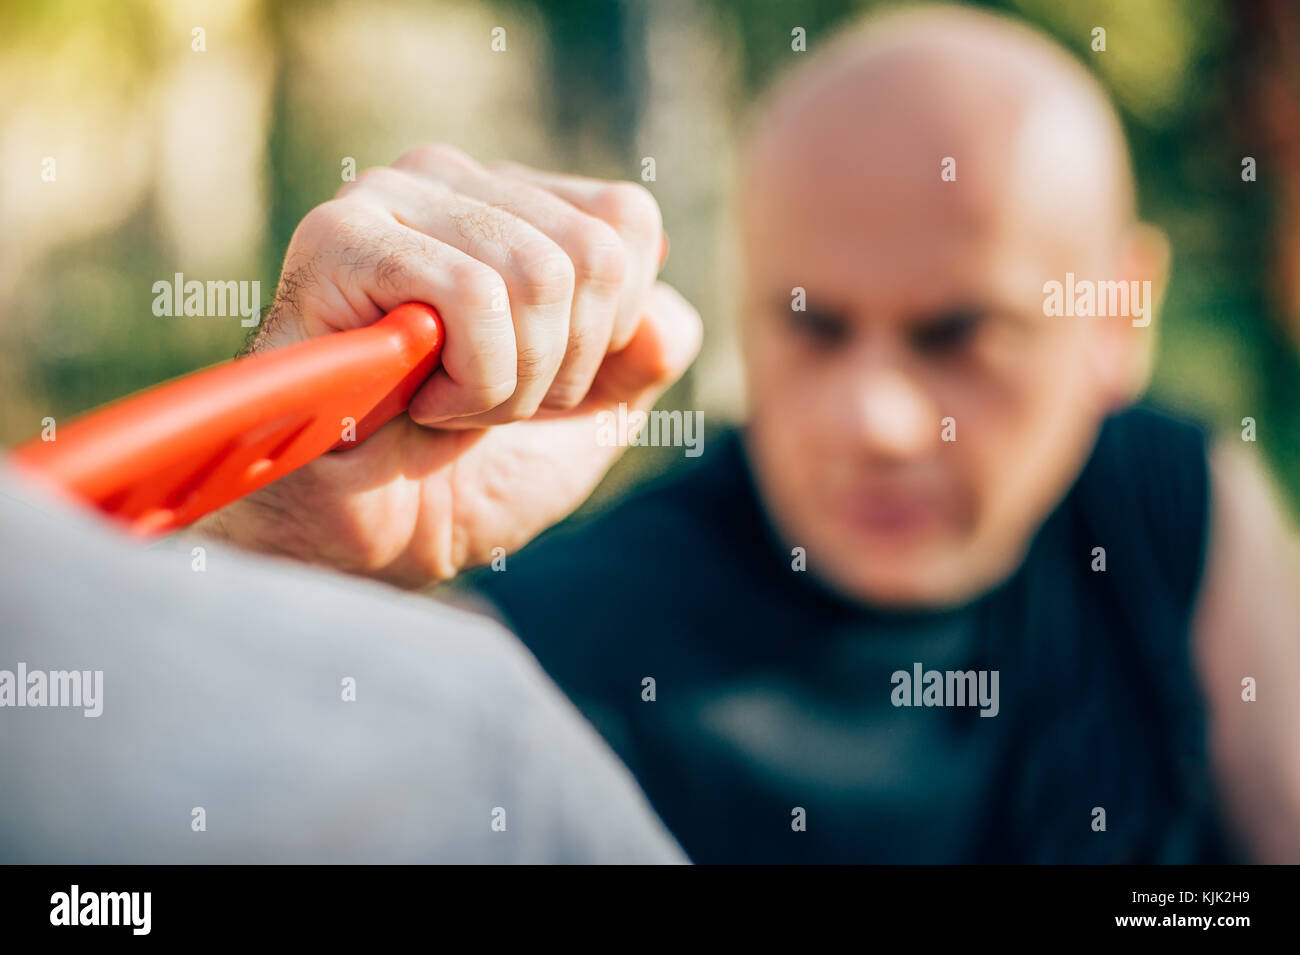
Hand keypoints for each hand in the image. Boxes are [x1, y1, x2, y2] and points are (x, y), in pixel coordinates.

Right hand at [196, 144, 700, 586]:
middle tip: (485, 406)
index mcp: (513, 202)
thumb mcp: (589, 416)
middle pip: (593, 255)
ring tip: (443, 406)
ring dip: (508, 384)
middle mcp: (452, 179)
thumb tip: (660, 312)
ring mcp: (390, 198)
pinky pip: (474, 295)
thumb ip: (645, 355)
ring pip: (539, 274)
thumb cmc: (467, 476)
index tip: (536, 383)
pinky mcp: (339, 238)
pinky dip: (468, 382)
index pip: (626, 221)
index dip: (610, 331)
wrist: (361, 544)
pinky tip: (410, 402)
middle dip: (558, 370)